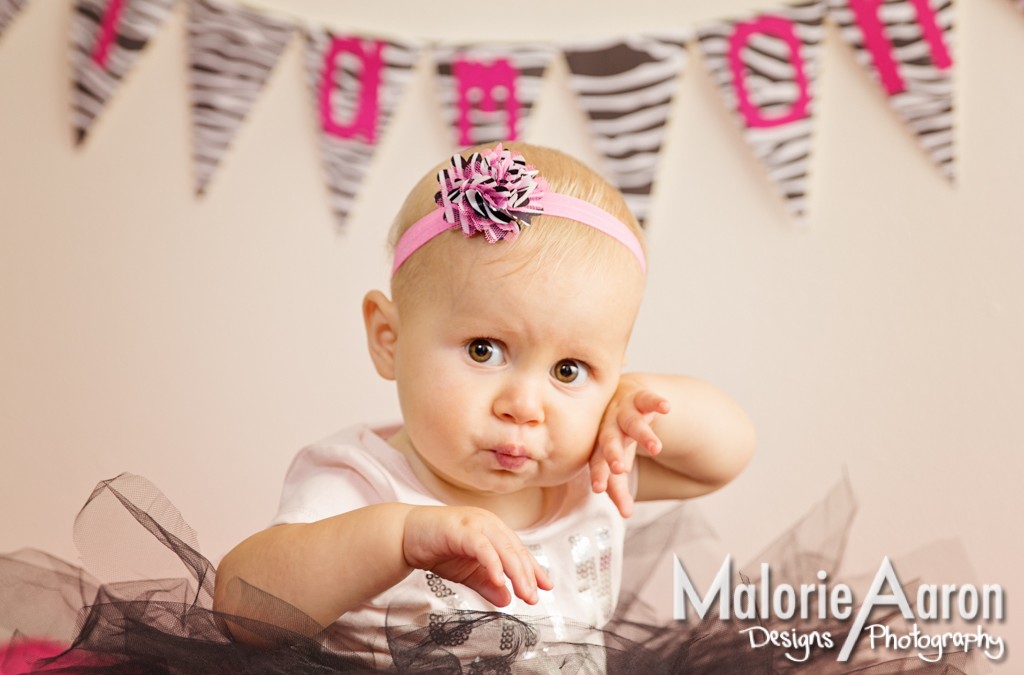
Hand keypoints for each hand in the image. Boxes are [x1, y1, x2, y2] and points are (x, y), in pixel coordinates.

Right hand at [402, 506, 552, 606]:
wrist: (406, 535)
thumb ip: (487, 584)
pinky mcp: (460, 529)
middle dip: (527, 575)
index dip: (533, 569)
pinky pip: (482, 547)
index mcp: (494, 531)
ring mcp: (475, 523)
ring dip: (515, 572)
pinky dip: (492, 563)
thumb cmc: (437, 548)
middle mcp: (489, 523)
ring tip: (524, 593)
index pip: (519, 552)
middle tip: (534, 597)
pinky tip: (498, 580)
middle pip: (515, 550)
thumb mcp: (467, 572)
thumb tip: (506, 600)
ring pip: (503, 548)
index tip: (546, 587)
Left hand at [590, 375, 669, 517]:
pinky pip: (648, 399)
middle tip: (619, 469)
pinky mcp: (640, 397)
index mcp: (599, 444)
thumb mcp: (618, 458)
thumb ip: (618, 485)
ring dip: (643, 434)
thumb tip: (626, 515)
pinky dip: (657, 401)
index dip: (598, 474)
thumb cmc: (618, 435)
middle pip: (608, 440)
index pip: (597, 461)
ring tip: (656, 448)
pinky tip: (667, 407)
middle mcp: (609, 426)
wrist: (622, 395)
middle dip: (613, 454)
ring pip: (632, 422)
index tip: (599, 489)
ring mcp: (624, 410)